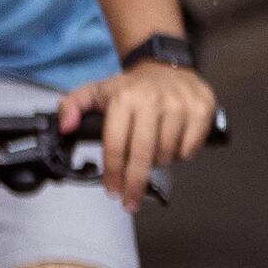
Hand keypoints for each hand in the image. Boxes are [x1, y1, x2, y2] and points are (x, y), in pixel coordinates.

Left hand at [55, 57, 218, 210]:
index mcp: (124, 99)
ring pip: (167, 153)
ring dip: (158, 164)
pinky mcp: (201, 110)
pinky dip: (180, 155)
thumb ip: (71, 107)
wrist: (168, 65)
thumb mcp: (95, 91)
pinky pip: (190, 148)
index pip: (116, 144)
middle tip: (130, 202)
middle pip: (142, 155)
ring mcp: (179, 105)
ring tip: (152, 156)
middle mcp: (152, 101)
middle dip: (135, 183)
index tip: (112, 190)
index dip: (113, 172)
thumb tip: (66, 128)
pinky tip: (172, 147)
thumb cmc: (131, 87)